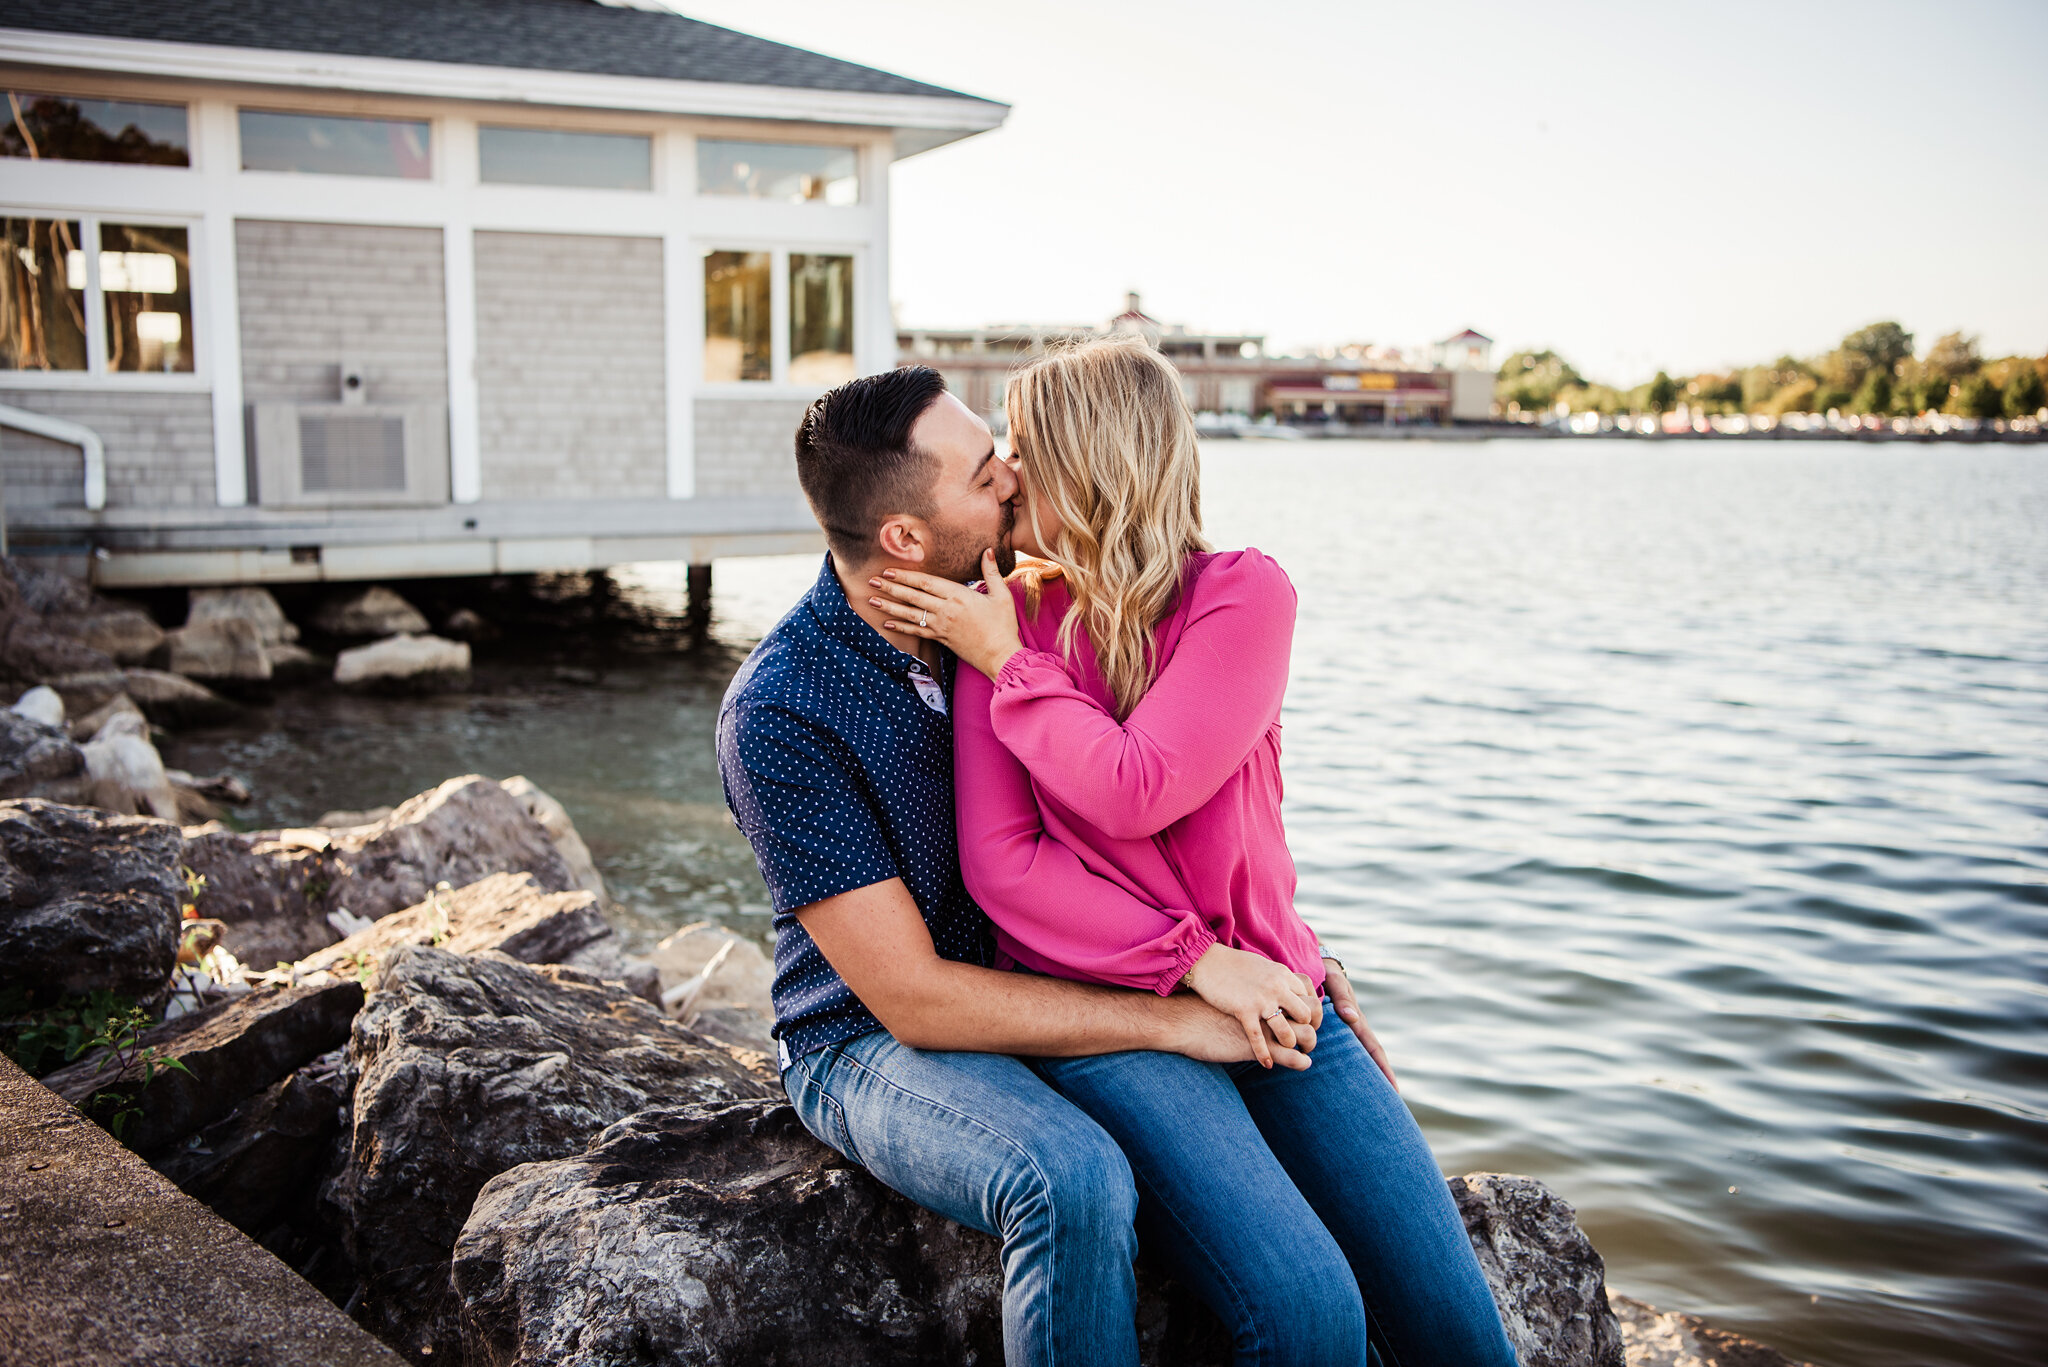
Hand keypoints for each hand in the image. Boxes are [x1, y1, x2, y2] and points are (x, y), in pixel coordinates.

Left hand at [869, 551, 1024, 679]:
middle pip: (913, 596)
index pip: (926, 583)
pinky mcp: (941, 639)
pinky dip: (901, 627)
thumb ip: (992, 572)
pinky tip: (888, 623)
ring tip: (872, 601)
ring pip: (910, 614)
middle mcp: (946, 610)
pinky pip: (917, 632)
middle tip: (871, 581)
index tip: (889, 570)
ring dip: (889, 607)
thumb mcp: (1001, 595)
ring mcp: (941, 626)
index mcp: (959, 596)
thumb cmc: (1003, 625)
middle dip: (891, 588)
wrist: (1001, 655)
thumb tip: (988, 550)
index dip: (906, 576)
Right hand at [1182, 943, 1318, 1067]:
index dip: (1312, 1013)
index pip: (1310, 996)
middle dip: (1308, 1030)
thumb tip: (1289, 988)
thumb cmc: (1232, 964)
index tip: (1308, 1023)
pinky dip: (1264, 1055)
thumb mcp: (1262, 966)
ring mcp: (1261, 1000)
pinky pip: (1258, 1040)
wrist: (1206, 961)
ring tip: (1286, 1048)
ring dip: (1289, 1043)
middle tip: (1304, 1040)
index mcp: (1282, 974)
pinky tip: (1267, 1064)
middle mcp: (1277, 987)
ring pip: (1288, 1032)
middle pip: (1306, 1015)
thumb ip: (1278, 979)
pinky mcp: (1243, 1011)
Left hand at [1322, 959, 1397, 1089]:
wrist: (1318, 962)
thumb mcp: (1335, 982)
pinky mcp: (1333, 1028)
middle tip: (1389, 1104)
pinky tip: (1341, 1079)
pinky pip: (1341, 1049)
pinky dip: (1346, 1064)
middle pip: (1369, 1058)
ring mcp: (1344, 1030)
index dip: (1384, 1069)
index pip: (1373, 1049)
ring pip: (1356, 1056)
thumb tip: (1351, 1019)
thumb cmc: (1326, 971)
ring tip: (1368, 1098)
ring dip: (1364, 1075)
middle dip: (1380, 1079)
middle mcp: (1353, 1028)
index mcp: (1356, 1021)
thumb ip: (1342, 998)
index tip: (1393, 1089)